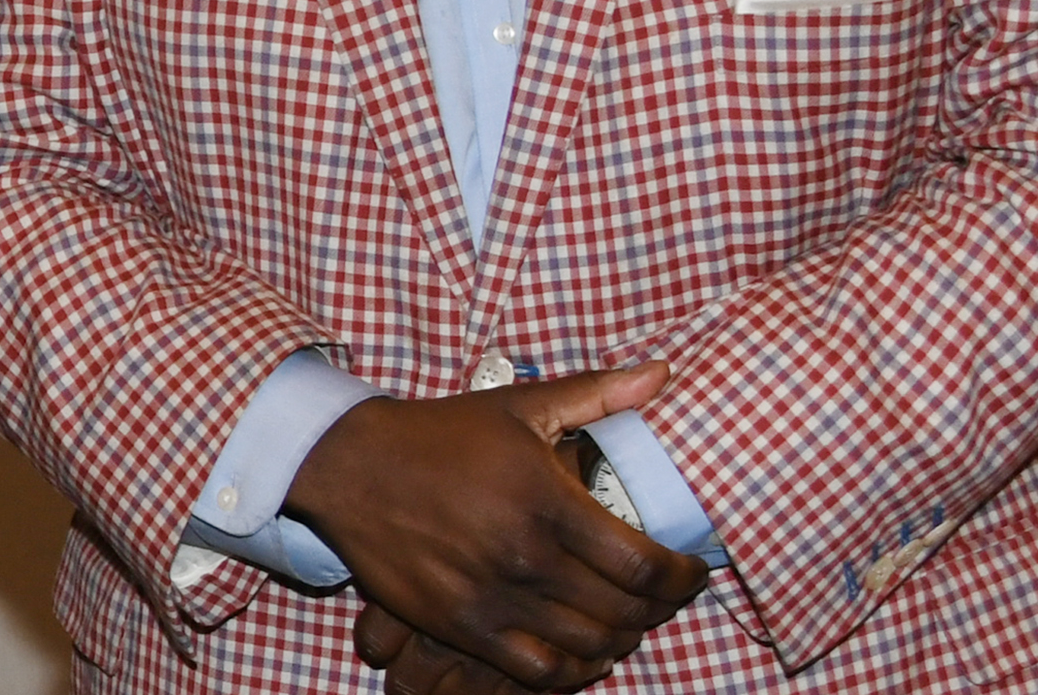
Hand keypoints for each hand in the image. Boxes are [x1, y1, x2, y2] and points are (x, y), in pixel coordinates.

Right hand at [286, 364, 708, 690]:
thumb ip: (595, 394)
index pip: (643, 565)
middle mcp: (524, 555)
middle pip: (623, 612)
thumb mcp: (517, 405)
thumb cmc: (440, 433)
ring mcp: (491, 595)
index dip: (681, 578)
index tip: (690, 572)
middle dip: (657, 610)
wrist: (348, 464)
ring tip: (622, 622)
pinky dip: (569, 669)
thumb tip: (661, 373)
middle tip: (659, 597)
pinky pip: (537, 670)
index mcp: (547, 501)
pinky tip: (576, 649)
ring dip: (618, 640)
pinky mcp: (460, 623)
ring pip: (587, 646)